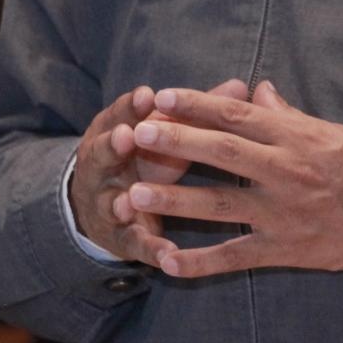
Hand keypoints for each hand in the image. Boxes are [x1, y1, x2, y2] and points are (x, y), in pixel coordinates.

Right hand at [69, 79, 248, 265]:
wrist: (102, 205)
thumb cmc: (144, 155)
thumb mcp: (163, 132)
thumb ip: (196, 112)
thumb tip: (240, 86)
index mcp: (114, 132)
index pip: (121, 115)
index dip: (132, 106)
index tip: (147, 95)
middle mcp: (104, 166)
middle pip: (105, 152)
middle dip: (114, 144)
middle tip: (126, 136)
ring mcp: (108, 203)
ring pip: (111, 202)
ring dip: (119, 202)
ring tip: (127, 201)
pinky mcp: (122, 237)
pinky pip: (136, 244)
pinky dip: (151, 249)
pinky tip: (168, 256)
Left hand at [122, 81, 342, 278]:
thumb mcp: (328, 130)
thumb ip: (286, 113)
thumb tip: (257, 89)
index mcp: (293, 135)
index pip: (236, 113)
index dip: (196, 103)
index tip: (162, 95)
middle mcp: (283, 170)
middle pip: (221, 151)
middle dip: (176, 141)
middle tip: (138, 134)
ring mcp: (282, 212)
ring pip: (218, 203)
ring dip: (174, 199)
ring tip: (133, 195)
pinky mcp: (285, 249)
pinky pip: (235, 256)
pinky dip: (200, 262)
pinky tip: (167, 262)